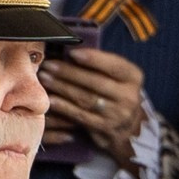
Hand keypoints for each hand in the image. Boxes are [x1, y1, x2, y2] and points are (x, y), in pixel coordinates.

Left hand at [39, 43, 147, 160]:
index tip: (72, 52)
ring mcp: (118, 115)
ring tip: (45, 79)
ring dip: (63, 88)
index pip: (114, 65)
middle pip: (96, 82)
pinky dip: (65, 107)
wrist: (127, 127)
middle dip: (69, 73)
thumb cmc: (115, 92)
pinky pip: (82, 116)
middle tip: (49, 65)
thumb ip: (101, 64)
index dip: (93, 59)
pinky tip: (51, 100)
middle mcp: (129, 96)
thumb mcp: (117, 76)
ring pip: (86, 99)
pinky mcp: (105, 129)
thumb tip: (71, 50)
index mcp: (133, 77)